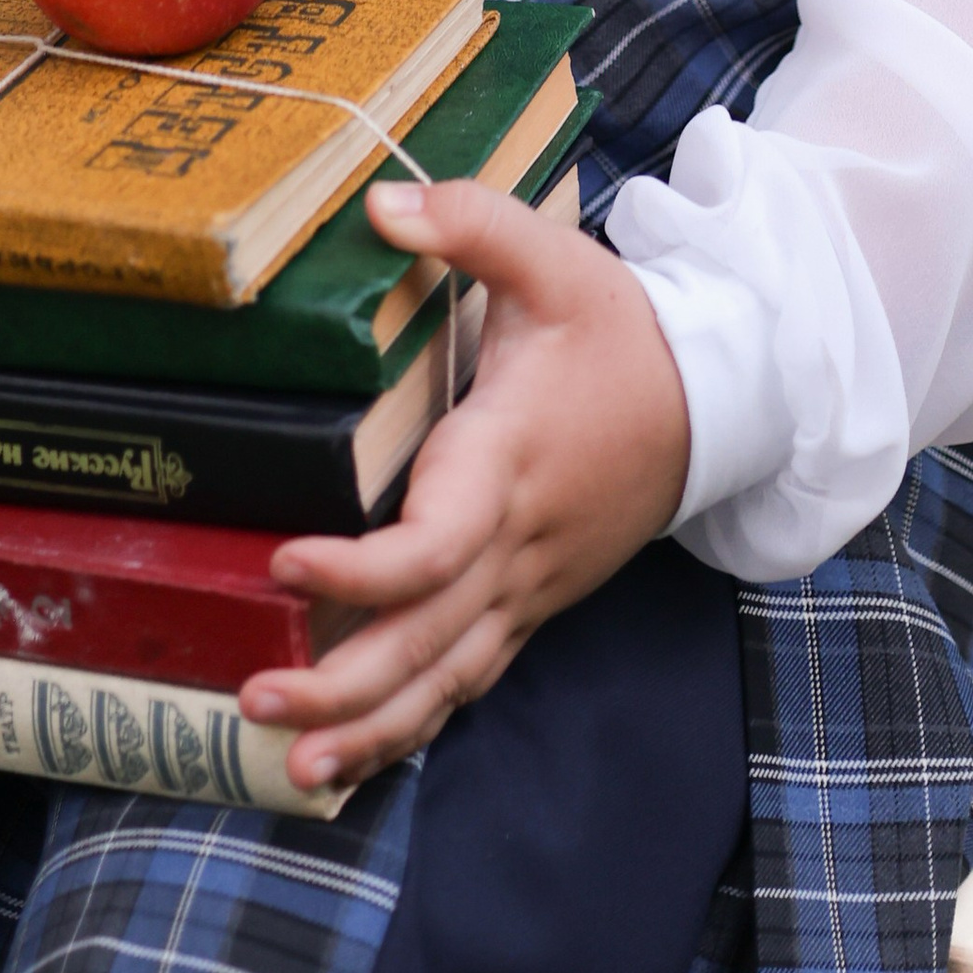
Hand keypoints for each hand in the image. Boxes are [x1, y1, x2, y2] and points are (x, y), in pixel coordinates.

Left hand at [241, 173, 691, 794]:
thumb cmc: (622, 333)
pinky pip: (465, 684)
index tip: (286, 560)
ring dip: (370, 732)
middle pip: (426, 640)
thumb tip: (381, 201)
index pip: (435, 545)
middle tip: (257, 697)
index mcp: (507, 463)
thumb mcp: (557, 261)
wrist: (715, 403)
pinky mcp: (528, 607)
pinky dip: (410, 731)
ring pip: (445, 683)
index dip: (362, 569)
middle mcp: (514, 546)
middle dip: (342, 683)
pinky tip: (349, 766)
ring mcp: (525, 590)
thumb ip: (473, 224)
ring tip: (291, 771)